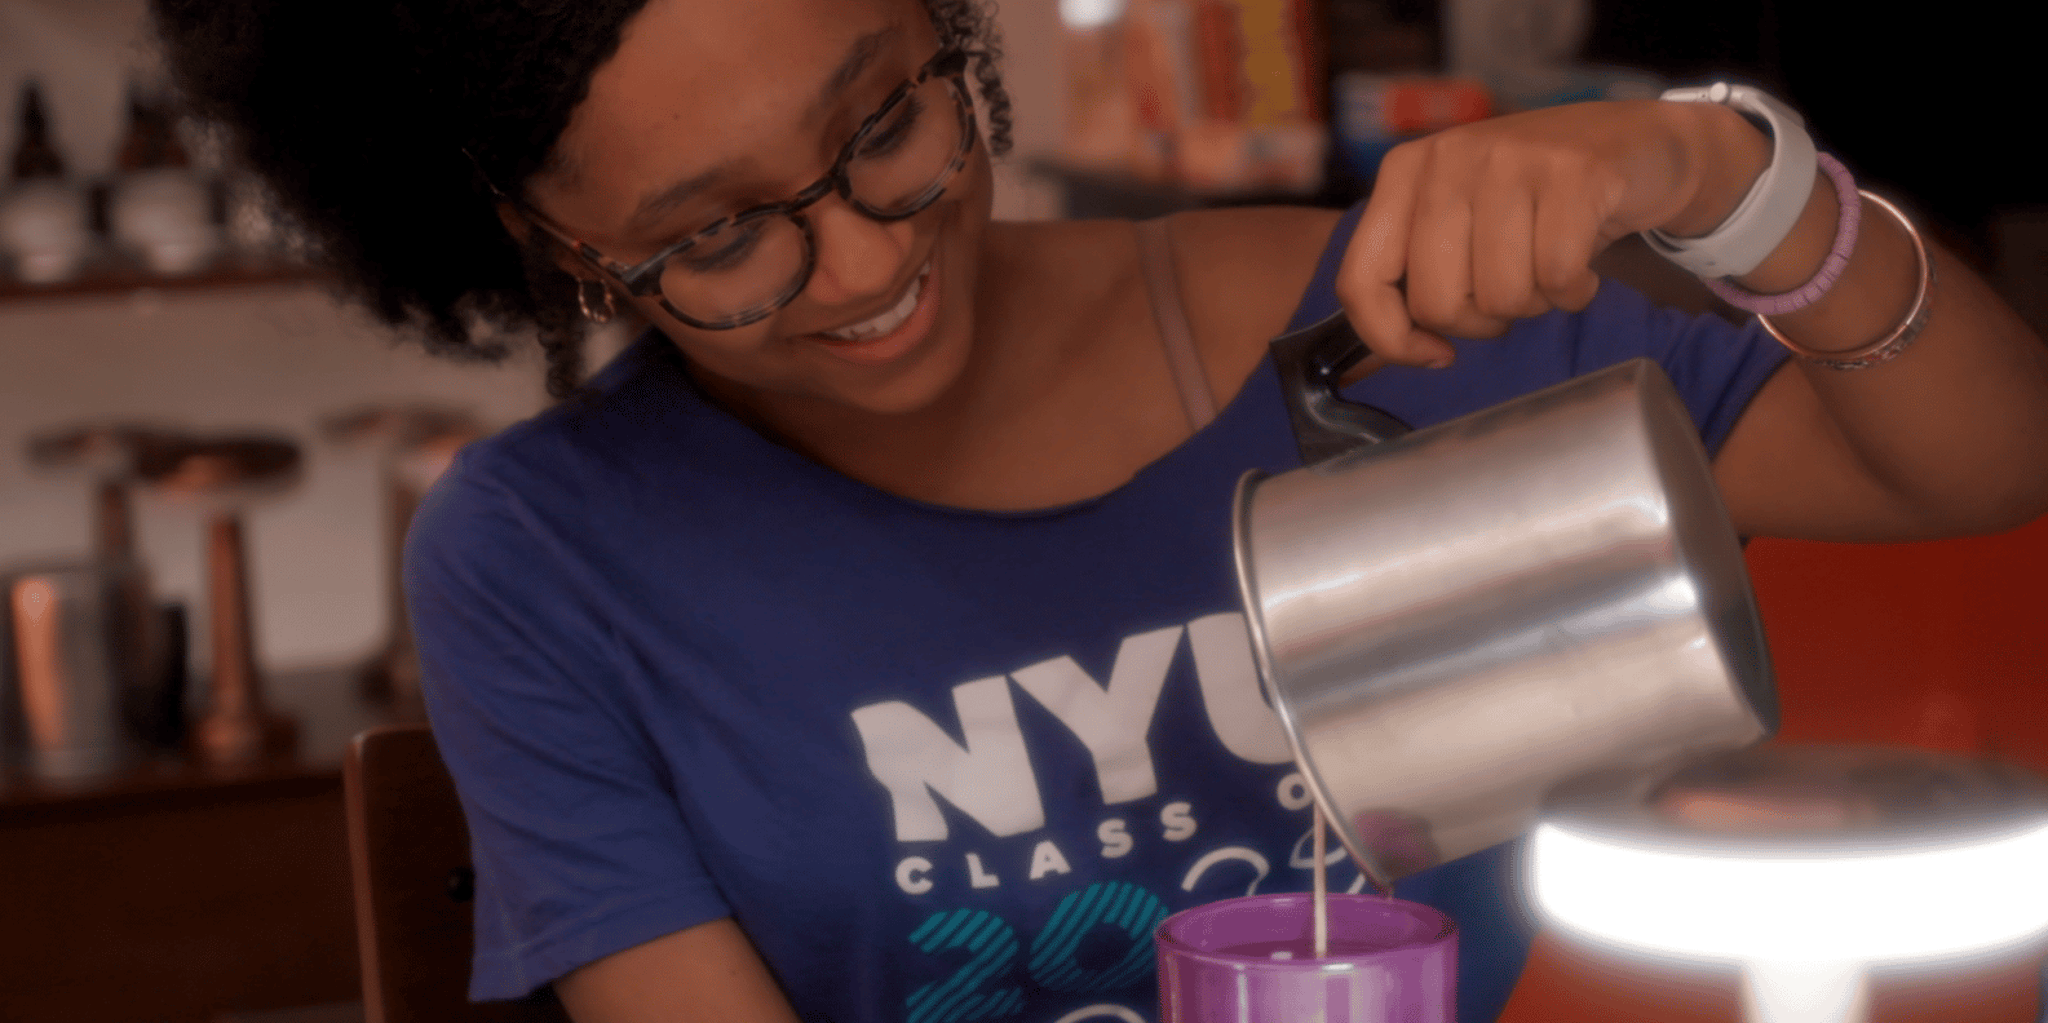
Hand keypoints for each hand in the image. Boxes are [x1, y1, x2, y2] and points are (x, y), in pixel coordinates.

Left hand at [1335, 100, 1766, 366]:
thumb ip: (1422, 269)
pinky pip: (1557, 277)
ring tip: (1551, 266)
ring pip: (1501, 296)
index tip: (1435, 354)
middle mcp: (1449, 157)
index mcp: (1405, 171)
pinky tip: (1584, 266)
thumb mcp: (1464, 220)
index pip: (1361, 279)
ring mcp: (1511, 158)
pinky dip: (1575, 291)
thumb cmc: (1541, 199)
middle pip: (1436, 302)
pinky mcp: (1574, 172)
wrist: (1639, 144)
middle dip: (1481, 321)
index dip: (1391, 339)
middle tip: (1513, 290)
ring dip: (1535, 303)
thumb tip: (1404, 348)